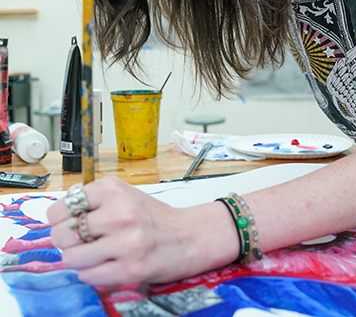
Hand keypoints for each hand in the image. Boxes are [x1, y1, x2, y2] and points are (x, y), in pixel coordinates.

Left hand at [47, 177, 237, 285]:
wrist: (189, 235)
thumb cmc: (154, 216)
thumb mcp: (124, 196)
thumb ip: (93, 202)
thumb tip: (54, 218)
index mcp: (114, 190)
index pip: (63, 206)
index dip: (59, 218)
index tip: (67, 222)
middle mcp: (120, 213)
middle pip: (62, 233)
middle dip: (66, 241)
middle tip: (81, 241)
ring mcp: (126, 242)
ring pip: (72, 257)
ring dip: (78, 259)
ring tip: (94, 254)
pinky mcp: (130, 268)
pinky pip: (88, 275)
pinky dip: (90, 273)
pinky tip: (105, 264)